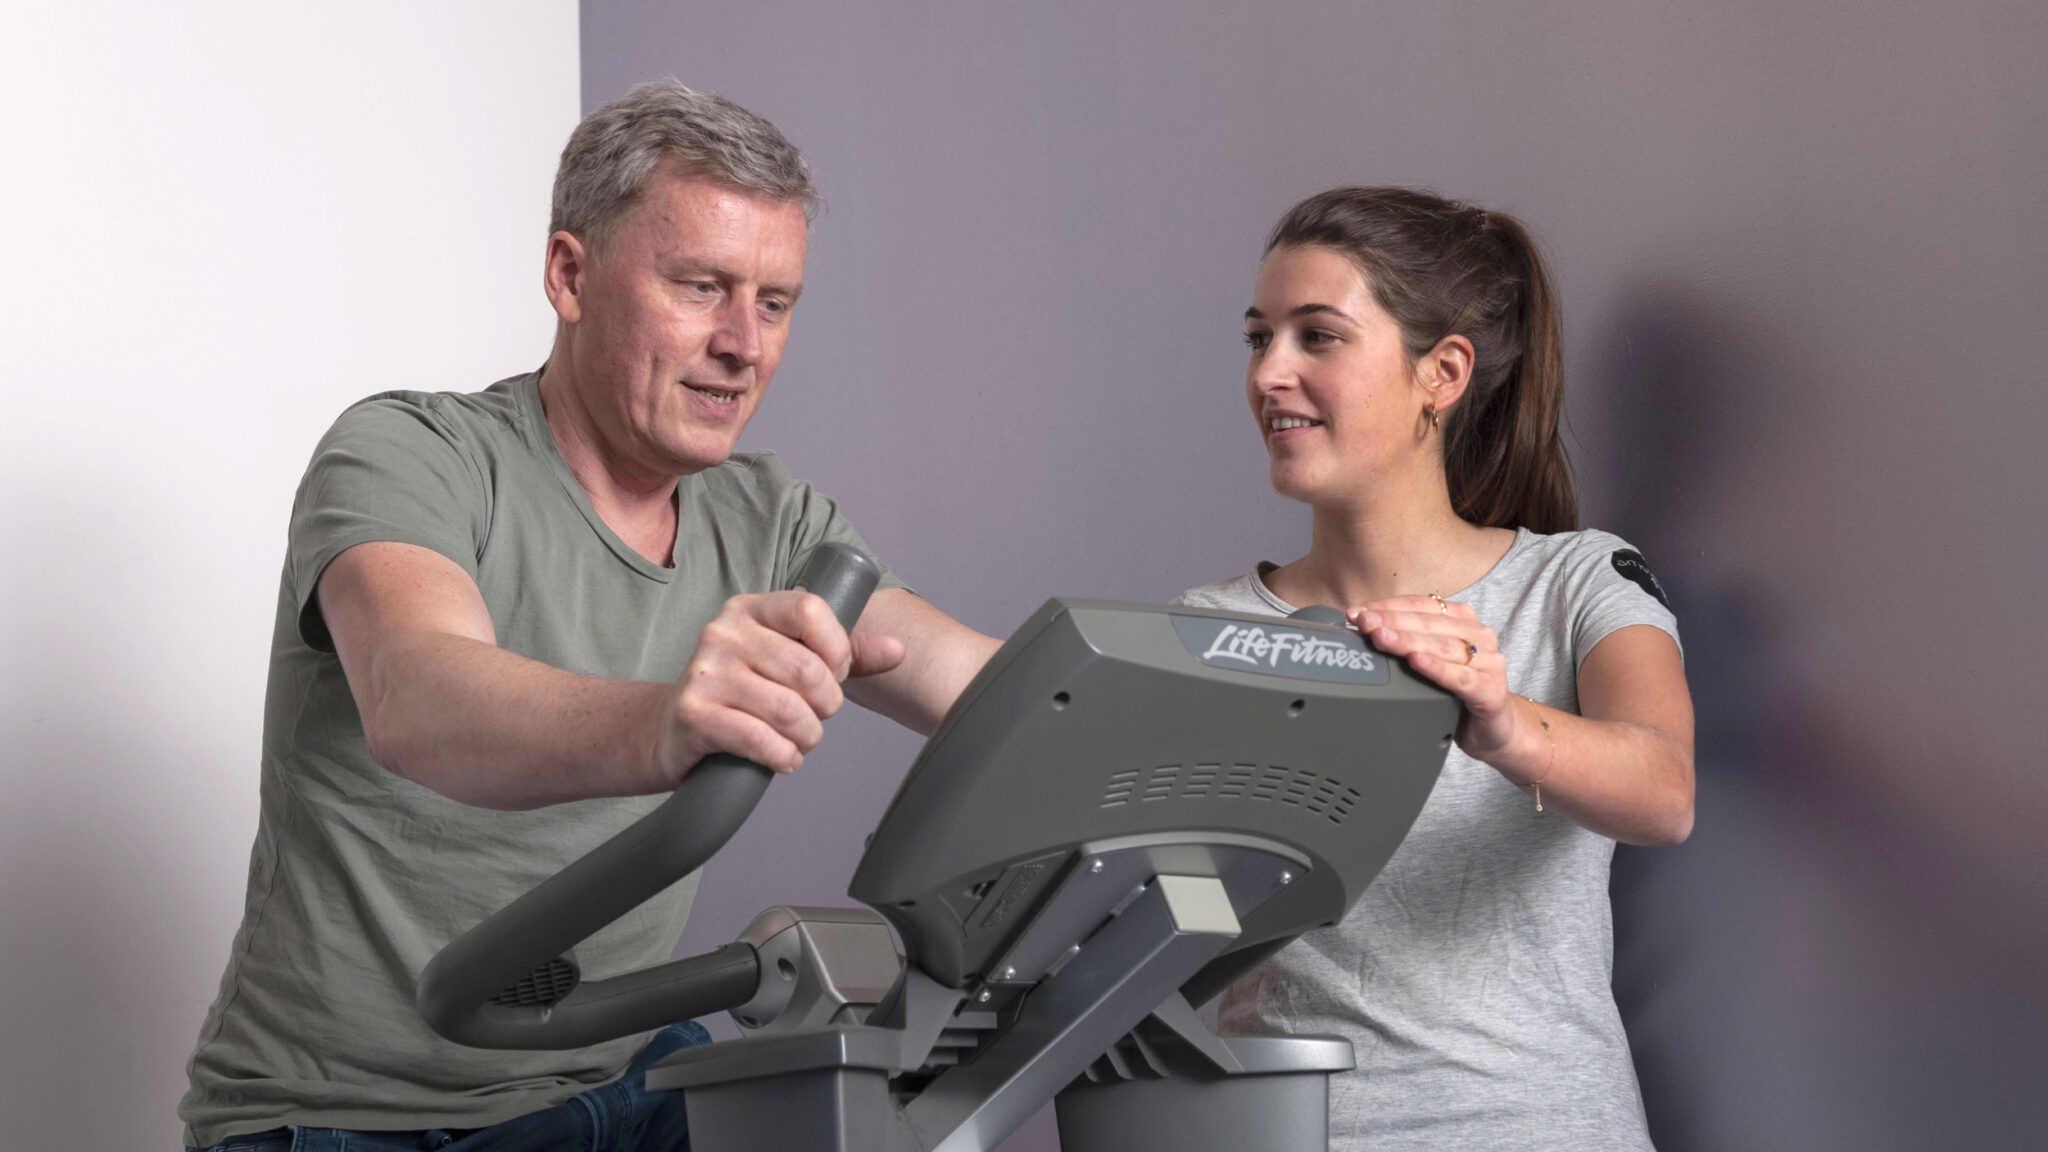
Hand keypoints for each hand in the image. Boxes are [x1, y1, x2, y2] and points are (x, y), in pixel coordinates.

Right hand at [650, 590, 906, 780]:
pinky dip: (784, 756)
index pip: (810, 609)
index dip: (837, 648)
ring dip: (807, 736)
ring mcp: (705, 673)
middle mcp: (723, 633)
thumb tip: (898, 649)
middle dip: (825, 704)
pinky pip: (760, 739)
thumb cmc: (742, 693)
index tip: (834, 673)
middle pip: (806, 669)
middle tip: (816, 716)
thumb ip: (843, 655)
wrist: (670, 729)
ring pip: (787, 709)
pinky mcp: (694, 714)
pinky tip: (783, 757)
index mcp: (750, 609)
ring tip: (800, 739)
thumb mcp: (789, 662)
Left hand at [1350, 595, 1523, 763]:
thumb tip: (1362, 630)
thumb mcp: (1429, 660)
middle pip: (1428, 623)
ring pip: (1442, 646)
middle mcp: (1478, 635)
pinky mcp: (1491, 690)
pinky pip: (1461, 678)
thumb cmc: (1457, 692)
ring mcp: (1488, 662)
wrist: (1493, 729)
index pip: (1420, 605)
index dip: (1387, 607)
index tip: (1358, 612)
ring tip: (1381, 638)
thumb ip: (1406, 642)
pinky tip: (1416, 662)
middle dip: (1391, 621)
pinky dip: (1437, 669)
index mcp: (1461, 621)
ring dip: (1408, 641)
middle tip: (1363, 623)